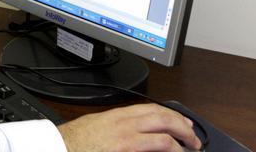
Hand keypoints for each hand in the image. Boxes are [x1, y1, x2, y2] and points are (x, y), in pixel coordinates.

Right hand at [58, 103, 201, 151]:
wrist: (61, 147)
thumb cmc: (75, 140)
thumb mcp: (98, 125)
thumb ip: (117, 125)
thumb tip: (133, 131)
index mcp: (117, 115)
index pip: (151, 108)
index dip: (172, 114)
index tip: (182, 121)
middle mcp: (124, 124)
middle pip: (162, 117)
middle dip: (183, 126)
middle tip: (194, 137)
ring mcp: (127, 138)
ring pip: (164, 134)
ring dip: (183, 141)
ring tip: (191, 149)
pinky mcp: (126, 150)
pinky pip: (157, 148)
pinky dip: (171, 151)